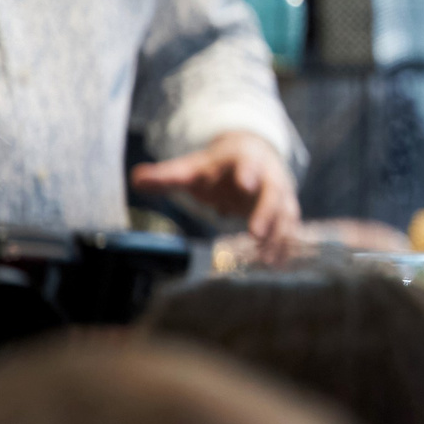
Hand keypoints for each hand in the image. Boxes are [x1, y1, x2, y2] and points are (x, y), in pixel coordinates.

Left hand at [130, 130, 300, 260]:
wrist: (254, 157)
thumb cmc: (219, 168)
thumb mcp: (193, 168)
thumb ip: (167, 176)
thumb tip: (134, 179)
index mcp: (244, 160)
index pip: (247, 163)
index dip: (247, 172)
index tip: (245, 182)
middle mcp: (268, 176)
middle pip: (272, 192)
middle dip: (266, 212)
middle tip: (255, 234)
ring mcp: (281, 194)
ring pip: (285, 214)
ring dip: (278, 236)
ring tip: (267, 260)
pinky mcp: (285, 212)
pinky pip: (289, 229)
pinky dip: (285, 246)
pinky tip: (277, 266)